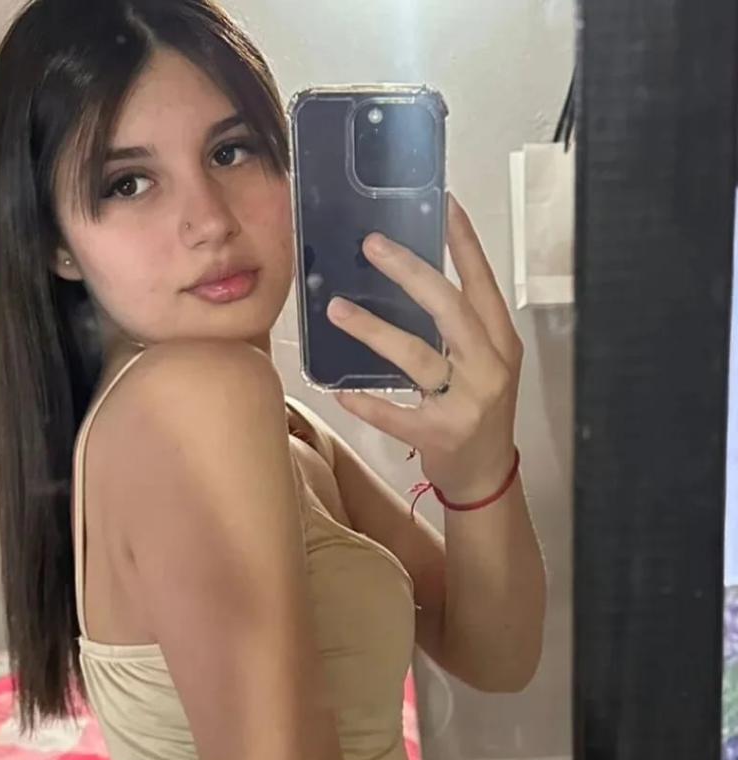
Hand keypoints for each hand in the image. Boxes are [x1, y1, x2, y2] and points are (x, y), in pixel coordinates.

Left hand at [325, 193, 523, 506]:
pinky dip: (367, 402)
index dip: (464, 243)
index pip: (482, 283)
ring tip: (337, 308)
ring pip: (417, 356)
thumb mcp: (484, 363)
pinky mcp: (440, 436)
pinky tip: (341, 390)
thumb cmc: (479, 410)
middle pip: (448, 308)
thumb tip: (414, 277)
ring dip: (373, 330)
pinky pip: (396, 414)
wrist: (486, 476)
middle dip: (410, 272)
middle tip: (371, 245)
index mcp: (501, 342)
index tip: (443, 204)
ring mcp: (466, 402)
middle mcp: (489, 366)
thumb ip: (460, 328)